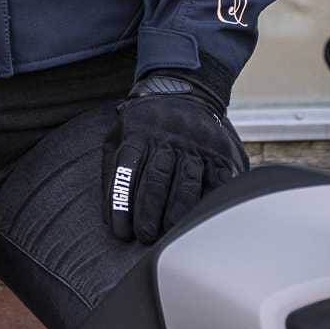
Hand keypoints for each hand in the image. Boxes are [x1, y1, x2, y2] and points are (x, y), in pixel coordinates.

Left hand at [101, 72, 247, 244]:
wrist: (186, 91)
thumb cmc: (144, 125)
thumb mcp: (120, 133)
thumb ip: (112, 170)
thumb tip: (109, 217)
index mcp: (138, 130)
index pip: (127, 169)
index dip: (122, 204)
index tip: (121, 232)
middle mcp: (168, 136)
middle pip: (157, 179)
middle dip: (149, 214)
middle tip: (145, 237)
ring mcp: (196, 144)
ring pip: (186, 183)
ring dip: (175, 214)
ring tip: (168, 234)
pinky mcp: (220, 154)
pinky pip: (215, 184)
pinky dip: (206, 205)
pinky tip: (197, 221)